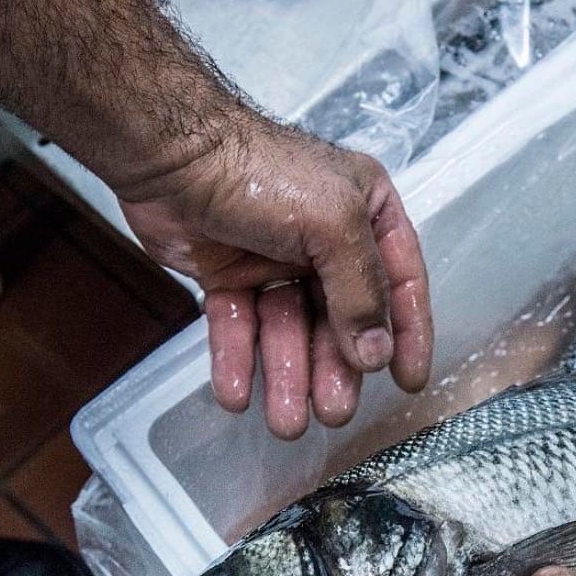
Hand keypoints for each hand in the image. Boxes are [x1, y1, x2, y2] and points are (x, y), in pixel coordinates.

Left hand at [117, 112, 432, 439]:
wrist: (167, 153)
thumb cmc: (264, 174)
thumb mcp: (335, 227)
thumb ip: (363, 293)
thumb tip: (377, 355)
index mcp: (367, 215)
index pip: (401, 283)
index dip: (407, 335)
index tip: (408, 382)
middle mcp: (328, 241)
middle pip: (342, 319)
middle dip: (335, 369)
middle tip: (333, 413)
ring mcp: (278, 260)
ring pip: (290, 331)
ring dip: (287, 376)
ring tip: (286, 422)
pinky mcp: (231, 276)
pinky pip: (241, 326)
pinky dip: (238, 361)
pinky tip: (237, 395)